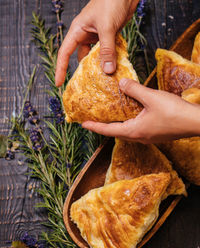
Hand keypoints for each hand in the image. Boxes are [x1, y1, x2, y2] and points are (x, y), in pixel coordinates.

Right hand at [55, 0, 139, 85]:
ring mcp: (97, 36)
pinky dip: (109, 61)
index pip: (65, 53)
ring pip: (94, 57)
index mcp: (78, 30)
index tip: (58, 83)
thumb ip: (107, 49)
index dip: (60, 69)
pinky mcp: (108, 37)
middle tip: (85, 87)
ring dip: (99, 67)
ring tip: (102, 81)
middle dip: (82, 72)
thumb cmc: (111, 1)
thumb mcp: (107, 27)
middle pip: (80, 58)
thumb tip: (107, 71)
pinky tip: (113, 69)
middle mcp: (85, 35)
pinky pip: (106, 53)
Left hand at [82, 78, 199, 143]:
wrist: (196, 123)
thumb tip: (120, 83)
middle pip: (116, 133)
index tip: (83, 124)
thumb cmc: (174, 112)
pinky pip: (136, 129)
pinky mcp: (155, 134)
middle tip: (93, 120)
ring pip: (126, 132)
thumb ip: (134, 89)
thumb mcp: (151, 97)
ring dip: (116, 126)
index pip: (108, 130)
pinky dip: (128, 123)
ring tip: (108, 118)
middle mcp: (139, 137)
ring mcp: (148, 137)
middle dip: (103, 127)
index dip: (95, 126)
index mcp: (134, 131)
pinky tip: (130, 115)